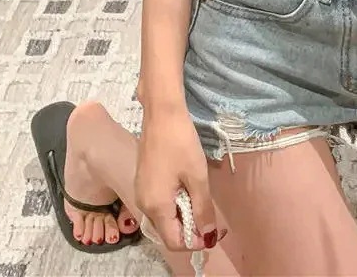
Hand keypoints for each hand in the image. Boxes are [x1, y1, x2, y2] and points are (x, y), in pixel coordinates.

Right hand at [135, 107, 220, 250]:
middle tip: (213, 217)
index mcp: (156, 207)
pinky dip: (175, 202)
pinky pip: (160, 202)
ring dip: (184, 214)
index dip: (195, 241)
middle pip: (168, 230)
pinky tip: (188, 187)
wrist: (162, 114)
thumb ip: (203, 208)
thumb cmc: (180, 143)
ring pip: (164, 216)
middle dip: (191, 228)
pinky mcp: (144, 181)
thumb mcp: (197, 176)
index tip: (214, 231)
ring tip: (202, 200)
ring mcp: (142, 192)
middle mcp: (144, 204)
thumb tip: (208, 234)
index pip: (174, 241)